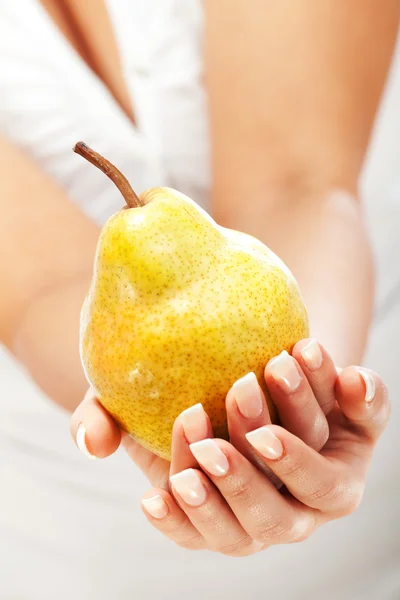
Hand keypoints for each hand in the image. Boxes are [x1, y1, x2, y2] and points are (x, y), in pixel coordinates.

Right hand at [70, 339, 389, 555]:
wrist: (242, 358)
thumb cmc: (183, 392)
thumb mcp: (133, 405)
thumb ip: (102, 420)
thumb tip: (90, 439)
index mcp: (229, 512)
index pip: (212, 531)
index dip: (193, 517)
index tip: (168, 483)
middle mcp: (283, 506)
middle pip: (271, 521)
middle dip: (240, 483)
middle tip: (209, 431)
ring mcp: (324, 473)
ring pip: (321, 480)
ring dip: (295, 439)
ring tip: (268, 372)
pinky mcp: (358, 428)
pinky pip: (368, 419)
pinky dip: (365, 400)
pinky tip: (349, 376)